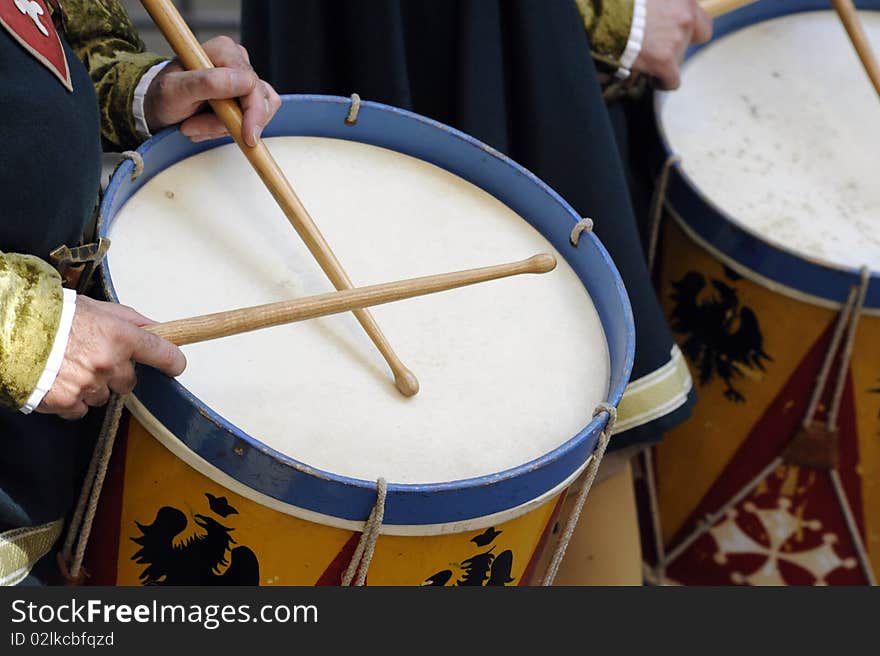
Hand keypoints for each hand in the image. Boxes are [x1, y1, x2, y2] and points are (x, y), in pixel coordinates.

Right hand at [37, 297, 185, 419]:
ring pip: (104, 396)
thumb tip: (158, 330)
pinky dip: (72, 400)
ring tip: (69, 366)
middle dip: (116, 373)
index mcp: (120, 336)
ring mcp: (88, 384)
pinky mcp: (67, 402)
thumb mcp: (97, 308)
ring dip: (92, 386)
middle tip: (93, 358)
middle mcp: (108, 362)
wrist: (12, 329)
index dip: (173, 362)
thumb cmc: (54, 315)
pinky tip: (59, 381)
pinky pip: (81, 410)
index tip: (174, 366)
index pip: (164, 354)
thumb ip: (131, 320)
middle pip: (130, 381)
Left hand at [143, 36, 281, 146]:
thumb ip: (208, 83)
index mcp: (223, 50)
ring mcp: (244, 80)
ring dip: (226, 129)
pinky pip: (255, 121)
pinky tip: (208, 127)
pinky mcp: (247, 98)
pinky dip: (230, 130)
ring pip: (259, 114)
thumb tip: (244, 82)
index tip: (245, 136)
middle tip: (196, 128)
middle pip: (258, 101)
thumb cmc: (164, 95)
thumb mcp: (175, 90)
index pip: (252, 84)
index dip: (253, 113)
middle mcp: (238, 61)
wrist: (159, 107)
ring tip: (197, 126)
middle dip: (229, 124)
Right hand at [634, 0, 712, 89]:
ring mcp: (677, 42)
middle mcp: (686, 20)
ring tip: (645, 57)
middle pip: (689, 43)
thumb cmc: (626, 6)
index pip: (703, 23)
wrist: (608, 19)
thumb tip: (662, 18)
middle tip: (657, 46)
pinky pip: (672, 81)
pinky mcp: (665, 61)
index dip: (690, 31)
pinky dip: (662, 83)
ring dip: (664, 60)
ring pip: (678, 60)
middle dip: (675, 45)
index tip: (676, 34)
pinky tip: (653, 80)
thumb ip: (666, 5)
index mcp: (685, 2)